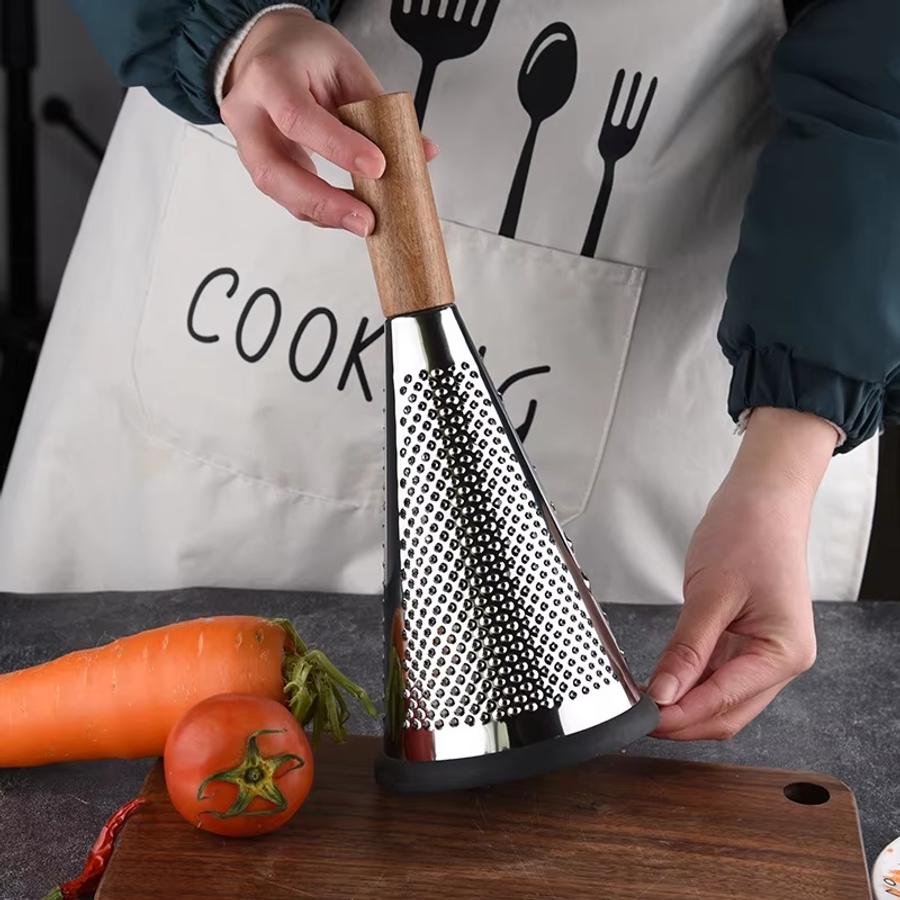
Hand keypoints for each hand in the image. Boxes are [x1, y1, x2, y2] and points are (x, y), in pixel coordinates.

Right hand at [221, 9, 437, 234]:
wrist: (268, 50)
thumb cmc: (305, 55)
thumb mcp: (345, 66)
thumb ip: (379, 107)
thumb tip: (421, 151)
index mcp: (269, 75)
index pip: (298, 117)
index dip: (338, 147)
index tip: (377, 167)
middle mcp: (248, 112)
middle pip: (274, 170)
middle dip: (322, 201)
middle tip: (364, 219)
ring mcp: (246, 142)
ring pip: (276, 190)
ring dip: (321, 212)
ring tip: (362, 222)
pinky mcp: (258, 164)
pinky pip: (285, 195)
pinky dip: (318, 209)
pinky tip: (346, 213)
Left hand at [647, 408, 838, 739]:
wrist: (762, 500)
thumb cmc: (749, 534)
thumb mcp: (711, 593)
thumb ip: (687, 649)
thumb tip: (664, 693)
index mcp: (784, 653)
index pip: (725, 703)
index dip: (681, 717)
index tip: (644, 721)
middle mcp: (781, 660)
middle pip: (726, 713)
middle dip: (682, 721)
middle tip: (638, 718)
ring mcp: (765, 652)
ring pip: (721, 699)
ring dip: (684, 704)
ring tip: (644, 702)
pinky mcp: (748, 641)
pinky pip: (717, 675)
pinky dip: (690, 683)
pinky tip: (663, 682)